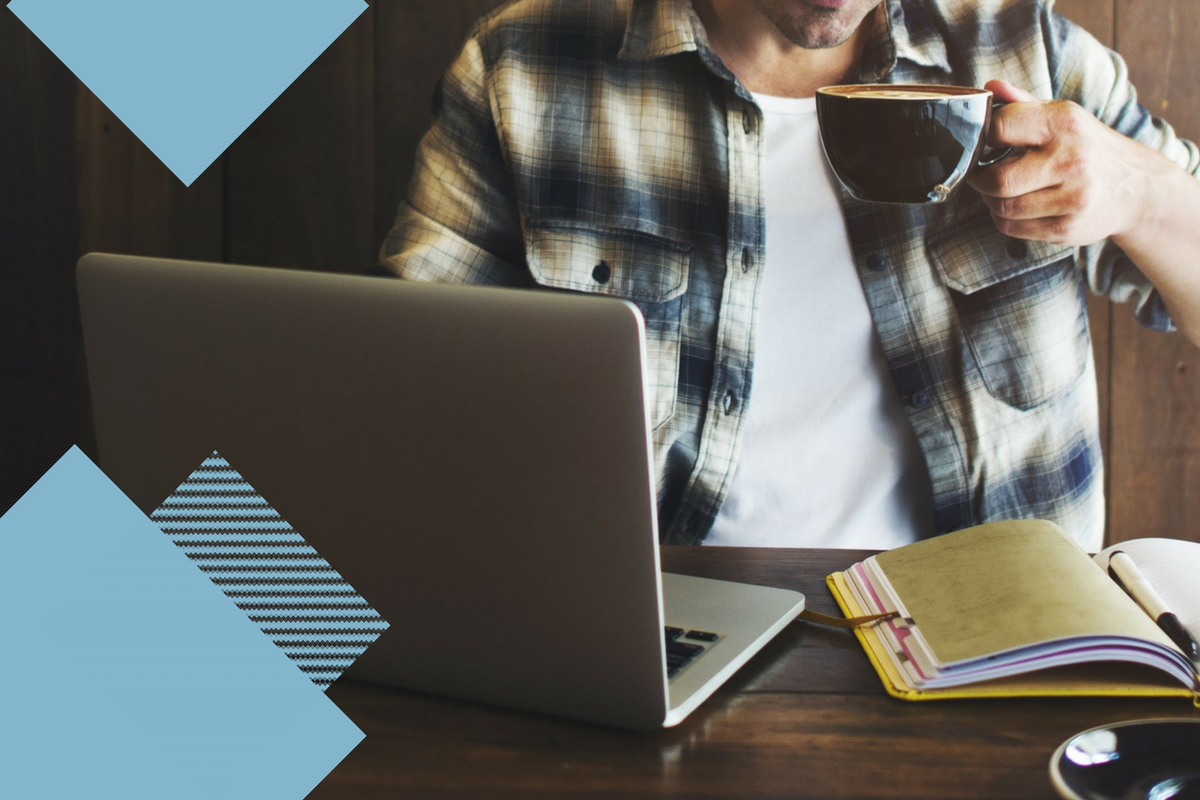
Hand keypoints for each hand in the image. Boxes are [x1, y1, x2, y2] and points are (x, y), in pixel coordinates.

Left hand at [967, 79, 1158, 246]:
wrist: (1139, 188)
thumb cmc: (1088, 148)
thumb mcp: (1064, 117)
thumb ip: (1023, 103)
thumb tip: (990, 88)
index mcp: (1066, 123)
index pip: (1000, 126)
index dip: (982, 137)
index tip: (984, 144)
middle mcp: (1072, 160)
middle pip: (997, 180)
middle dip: (982, 179)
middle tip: (986, 174)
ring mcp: (1073, 198)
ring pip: (1002, 208)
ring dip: (994, 201)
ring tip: (1007, 190)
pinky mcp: (1068, 228)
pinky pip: (1012, 228)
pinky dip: (1006, 219)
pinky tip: (1022, 207)